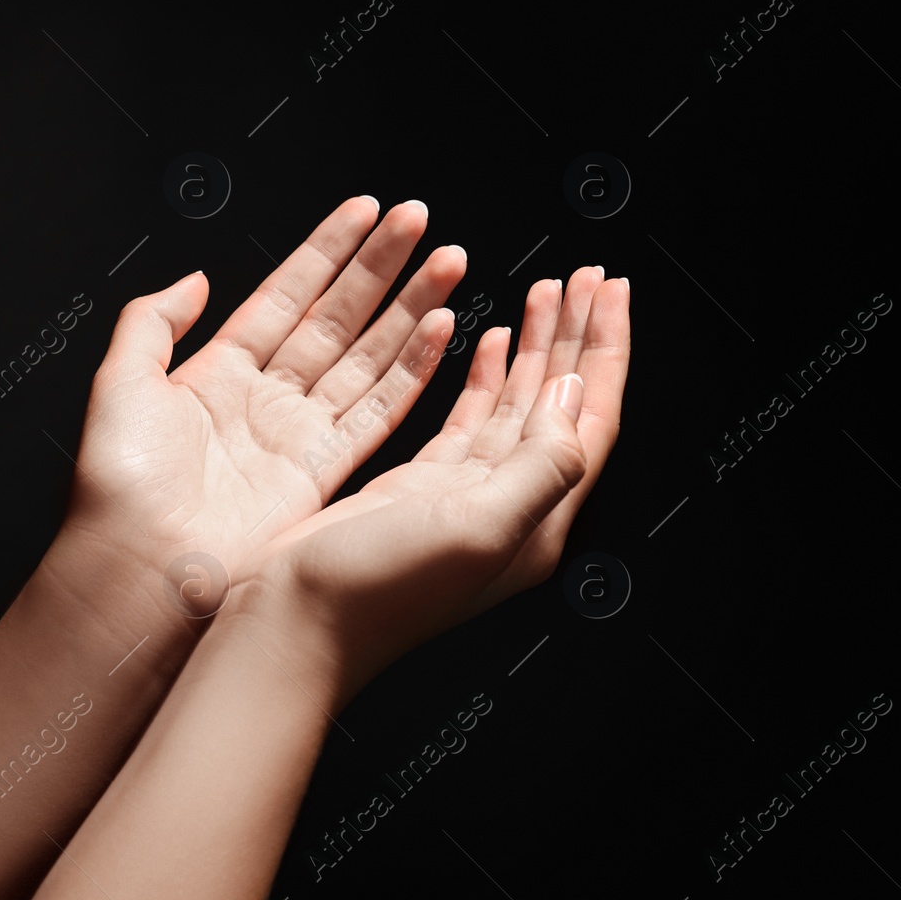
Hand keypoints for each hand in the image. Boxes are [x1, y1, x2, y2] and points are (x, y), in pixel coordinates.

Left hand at [47, 196, 467, 624]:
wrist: (139, 566)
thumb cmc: (119, 485)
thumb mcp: (119, 381)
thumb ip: (153, 320)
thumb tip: (192, 278)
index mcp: (217, 373)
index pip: (286, 294)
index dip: (328, 250)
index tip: (365, 212)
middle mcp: (265, 399)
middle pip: (338, 316)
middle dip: (381, 266)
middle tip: (417, 219)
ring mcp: (299, 435)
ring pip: (369, 356)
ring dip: (409, 307)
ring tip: (446, 260)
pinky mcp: (326, 472)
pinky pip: (380, 411)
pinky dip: (413, 371)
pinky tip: (438, 329)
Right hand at [241, 267, 629, 700]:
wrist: (293, 624)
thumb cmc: (375, 592)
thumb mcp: (477, 527)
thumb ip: (541, 465)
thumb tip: (574, 394)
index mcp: (537, 519)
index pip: (591, 417)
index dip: (604, 348)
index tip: (608, 287)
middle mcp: (510, 507)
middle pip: (561, 403)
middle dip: (577, 335)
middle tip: (587, 275)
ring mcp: (466, 496)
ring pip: (517, 403)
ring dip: (537, 345)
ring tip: (548, 292)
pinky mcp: (422, 488)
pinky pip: (472, 419)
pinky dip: (486, 375)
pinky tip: (492, 341)